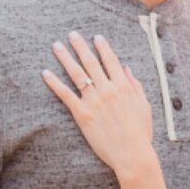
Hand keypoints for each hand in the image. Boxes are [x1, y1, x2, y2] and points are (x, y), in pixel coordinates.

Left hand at [42, 31, 155, 178]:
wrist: (131, 154)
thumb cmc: (140, 133)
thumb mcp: (144, 106)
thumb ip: (135, 85)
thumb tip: (125, 68)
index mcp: (123, 86)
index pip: (110, 60)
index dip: (102, 47)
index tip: (96, 37)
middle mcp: (107, 89)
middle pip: (90, 62)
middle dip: (80, 46)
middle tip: (72, 34)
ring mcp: (93, 101)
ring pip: (76, 73)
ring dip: (65, 58)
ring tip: (57, 46)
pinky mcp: (82, 114)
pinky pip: (65, 94)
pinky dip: (54, 83)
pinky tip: (45, 73)